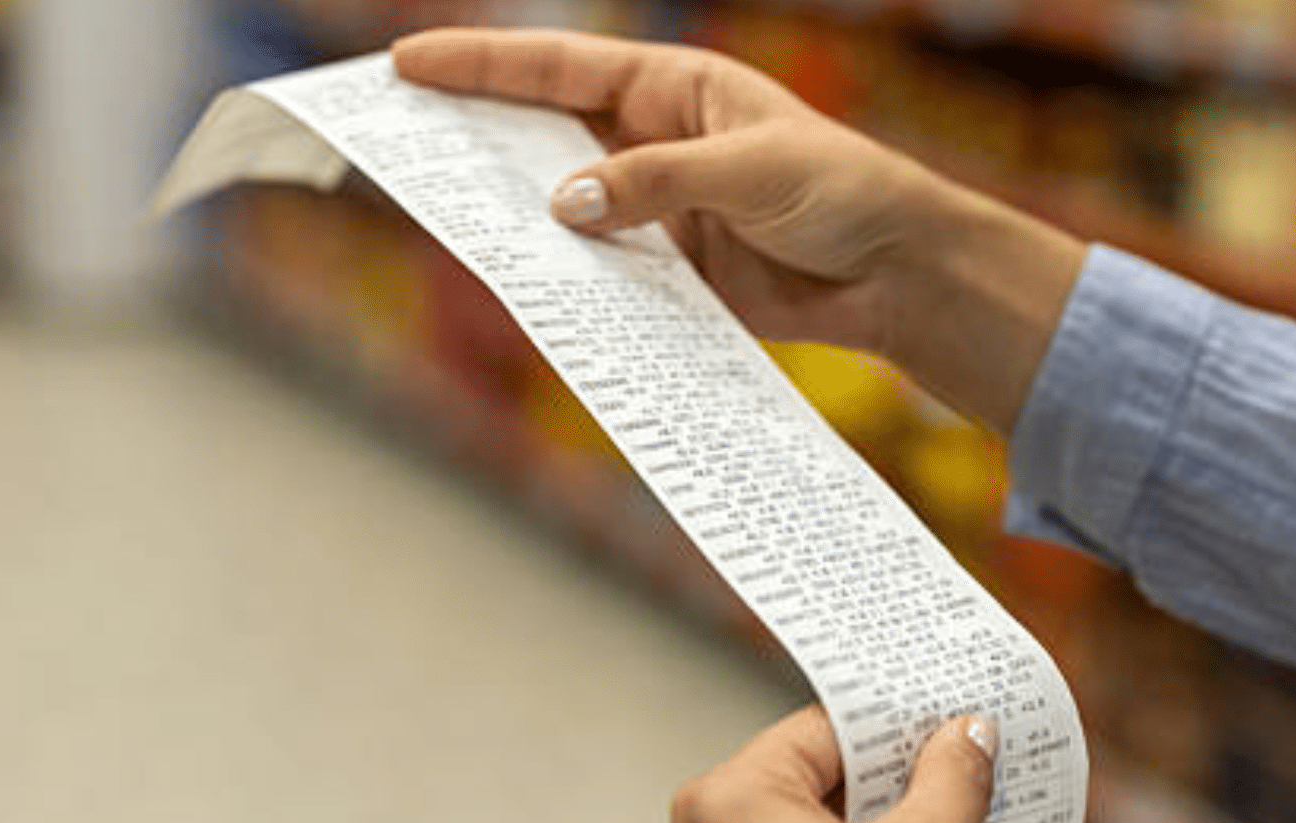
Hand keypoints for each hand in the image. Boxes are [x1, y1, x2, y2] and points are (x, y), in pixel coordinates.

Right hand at [392, 28, 1085, 433]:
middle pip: (541, 132)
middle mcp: (651, 142)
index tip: (408, 66)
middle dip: (472, 135)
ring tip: (438, 218)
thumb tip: (562, 204)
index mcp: (672, 88)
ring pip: (561, 207)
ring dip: (509, 213)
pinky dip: (563, 278)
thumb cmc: (843, 191)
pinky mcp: (668, 271)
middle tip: (397, 140)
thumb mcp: (751, 170)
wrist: (898, 273)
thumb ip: (656, 184)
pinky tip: (520, 283)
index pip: (559, 68)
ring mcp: (654, 209)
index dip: (481, 65)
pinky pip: (599, 270)